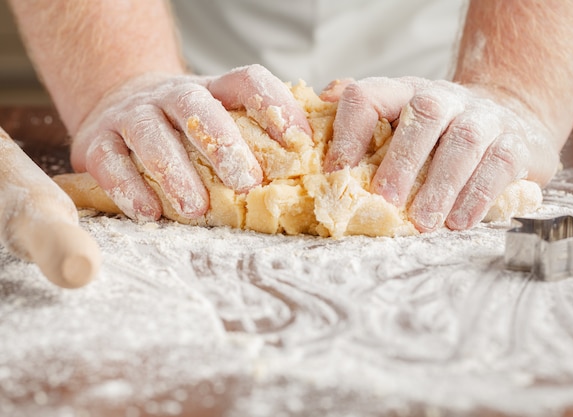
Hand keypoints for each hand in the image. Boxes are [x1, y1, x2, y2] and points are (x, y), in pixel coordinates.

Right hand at [71, 64, 311, 220]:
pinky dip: (128, 187)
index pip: (247, 82)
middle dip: (223, 145)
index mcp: (211, 91)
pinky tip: (149, 212)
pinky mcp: (97, 140)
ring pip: (151, 134)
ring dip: (176, 171)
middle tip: (247, 183)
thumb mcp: (218, 123)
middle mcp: (170, 96)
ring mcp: (132, 116)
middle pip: (197, 107)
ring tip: (197, 208)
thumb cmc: (184, 130)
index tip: (300, 143)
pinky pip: (110, 160)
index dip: (276, 107)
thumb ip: (252, 142)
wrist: (118, 108)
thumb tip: (305, 176)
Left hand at [323, 77, 559, 231]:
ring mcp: (484, 117)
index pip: (369, 96)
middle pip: (422, 114)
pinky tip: (460, 221)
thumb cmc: (441, 134)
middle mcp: (445, 97)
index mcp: (405, 93)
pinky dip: (478, 194)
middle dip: (401, 160)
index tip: (338, 173)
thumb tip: (324, 101)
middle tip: (385, 201)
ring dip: (441, 184)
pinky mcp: (516, 142)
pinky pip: (499, 163)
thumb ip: (365, 118)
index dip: (349, 132)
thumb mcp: (402, 120)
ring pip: (464, 140)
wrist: (512, 119)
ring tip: (423, 222)